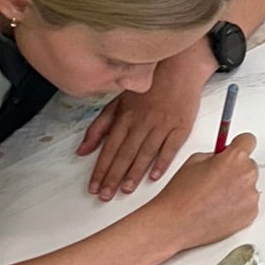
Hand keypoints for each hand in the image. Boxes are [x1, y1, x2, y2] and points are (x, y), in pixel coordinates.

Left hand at [78, 47, 211, 199]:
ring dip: (134, 173)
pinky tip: (154, 176)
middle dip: (113, 177)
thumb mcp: (118, 102)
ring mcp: (162, 124)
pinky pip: (170, 147)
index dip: (100, 169)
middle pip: (124, 154)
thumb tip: (83, 150)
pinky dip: (162, 162)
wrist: (179, 68)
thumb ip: (99, 127)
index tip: (94, 186)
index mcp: (125, 117)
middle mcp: (142, 122)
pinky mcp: (181, 126)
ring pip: (145, 153)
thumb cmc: (148, 86)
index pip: (109, 148)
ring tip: (125, 190)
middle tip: (105, 196)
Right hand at [153, 133, 260, 252]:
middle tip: (217, 180)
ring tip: (214, 198)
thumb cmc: (181, 195)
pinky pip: (248, 204)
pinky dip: (238, 206)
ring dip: (237, 189)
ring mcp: (251, 197)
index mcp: (234, 158)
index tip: (235, 150)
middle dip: (236, 170)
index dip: (239, 145)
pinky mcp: (251, 214)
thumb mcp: (194, 161)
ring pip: (249, 186)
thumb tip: (223, 156)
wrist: (175, 224)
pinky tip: (219, 209)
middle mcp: (247, 175)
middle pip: (249, 165)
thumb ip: (215, 155)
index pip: (248, 141)